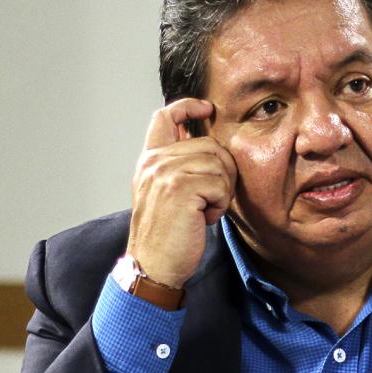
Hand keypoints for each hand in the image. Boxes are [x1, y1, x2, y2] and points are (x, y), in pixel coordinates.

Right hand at [125, 99, 236, 287]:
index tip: (207, 108)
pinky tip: (204, 218)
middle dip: (221, 171)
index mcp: (149, 160)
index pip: (165, 117)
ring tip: (203, 210)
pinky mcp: (180, 188)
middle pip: (209, 143)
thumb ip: (179, 166)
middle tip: (209, 198)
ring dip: (221, 191)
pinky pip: (221, 184)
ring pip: (219, 163)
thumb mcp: (166, 192)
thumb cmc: (167, 234)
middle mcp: (154, 161)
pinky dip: (220, 204)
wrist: (153, 266)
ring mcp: (166, 172)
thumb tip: (210, 146)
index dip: (188, 106)